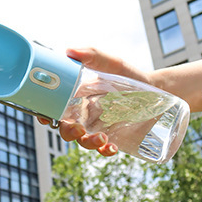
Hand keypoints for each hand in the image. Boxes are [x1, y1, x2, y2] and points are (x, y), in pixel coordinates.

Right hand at [38, 47, 152, 156]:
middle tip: (77, 129)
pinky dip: (104, 150)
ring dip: (87, 142)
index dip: (45, 114)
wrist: (156, 89)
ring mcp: (98, 126)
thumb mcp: (112, 63)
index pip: (53, 107)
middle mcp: (84, 113)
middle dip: (67, 133)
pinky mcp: (113, 136)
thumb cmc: (130, 74)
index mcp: (77, 96)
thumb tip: (70, 51)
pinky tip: (111, 148)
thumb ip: (92, 55)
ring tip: (101, 138)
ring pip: (83, 140)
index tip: (46, 118)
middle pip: (65, 128)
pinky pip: (104, 147)